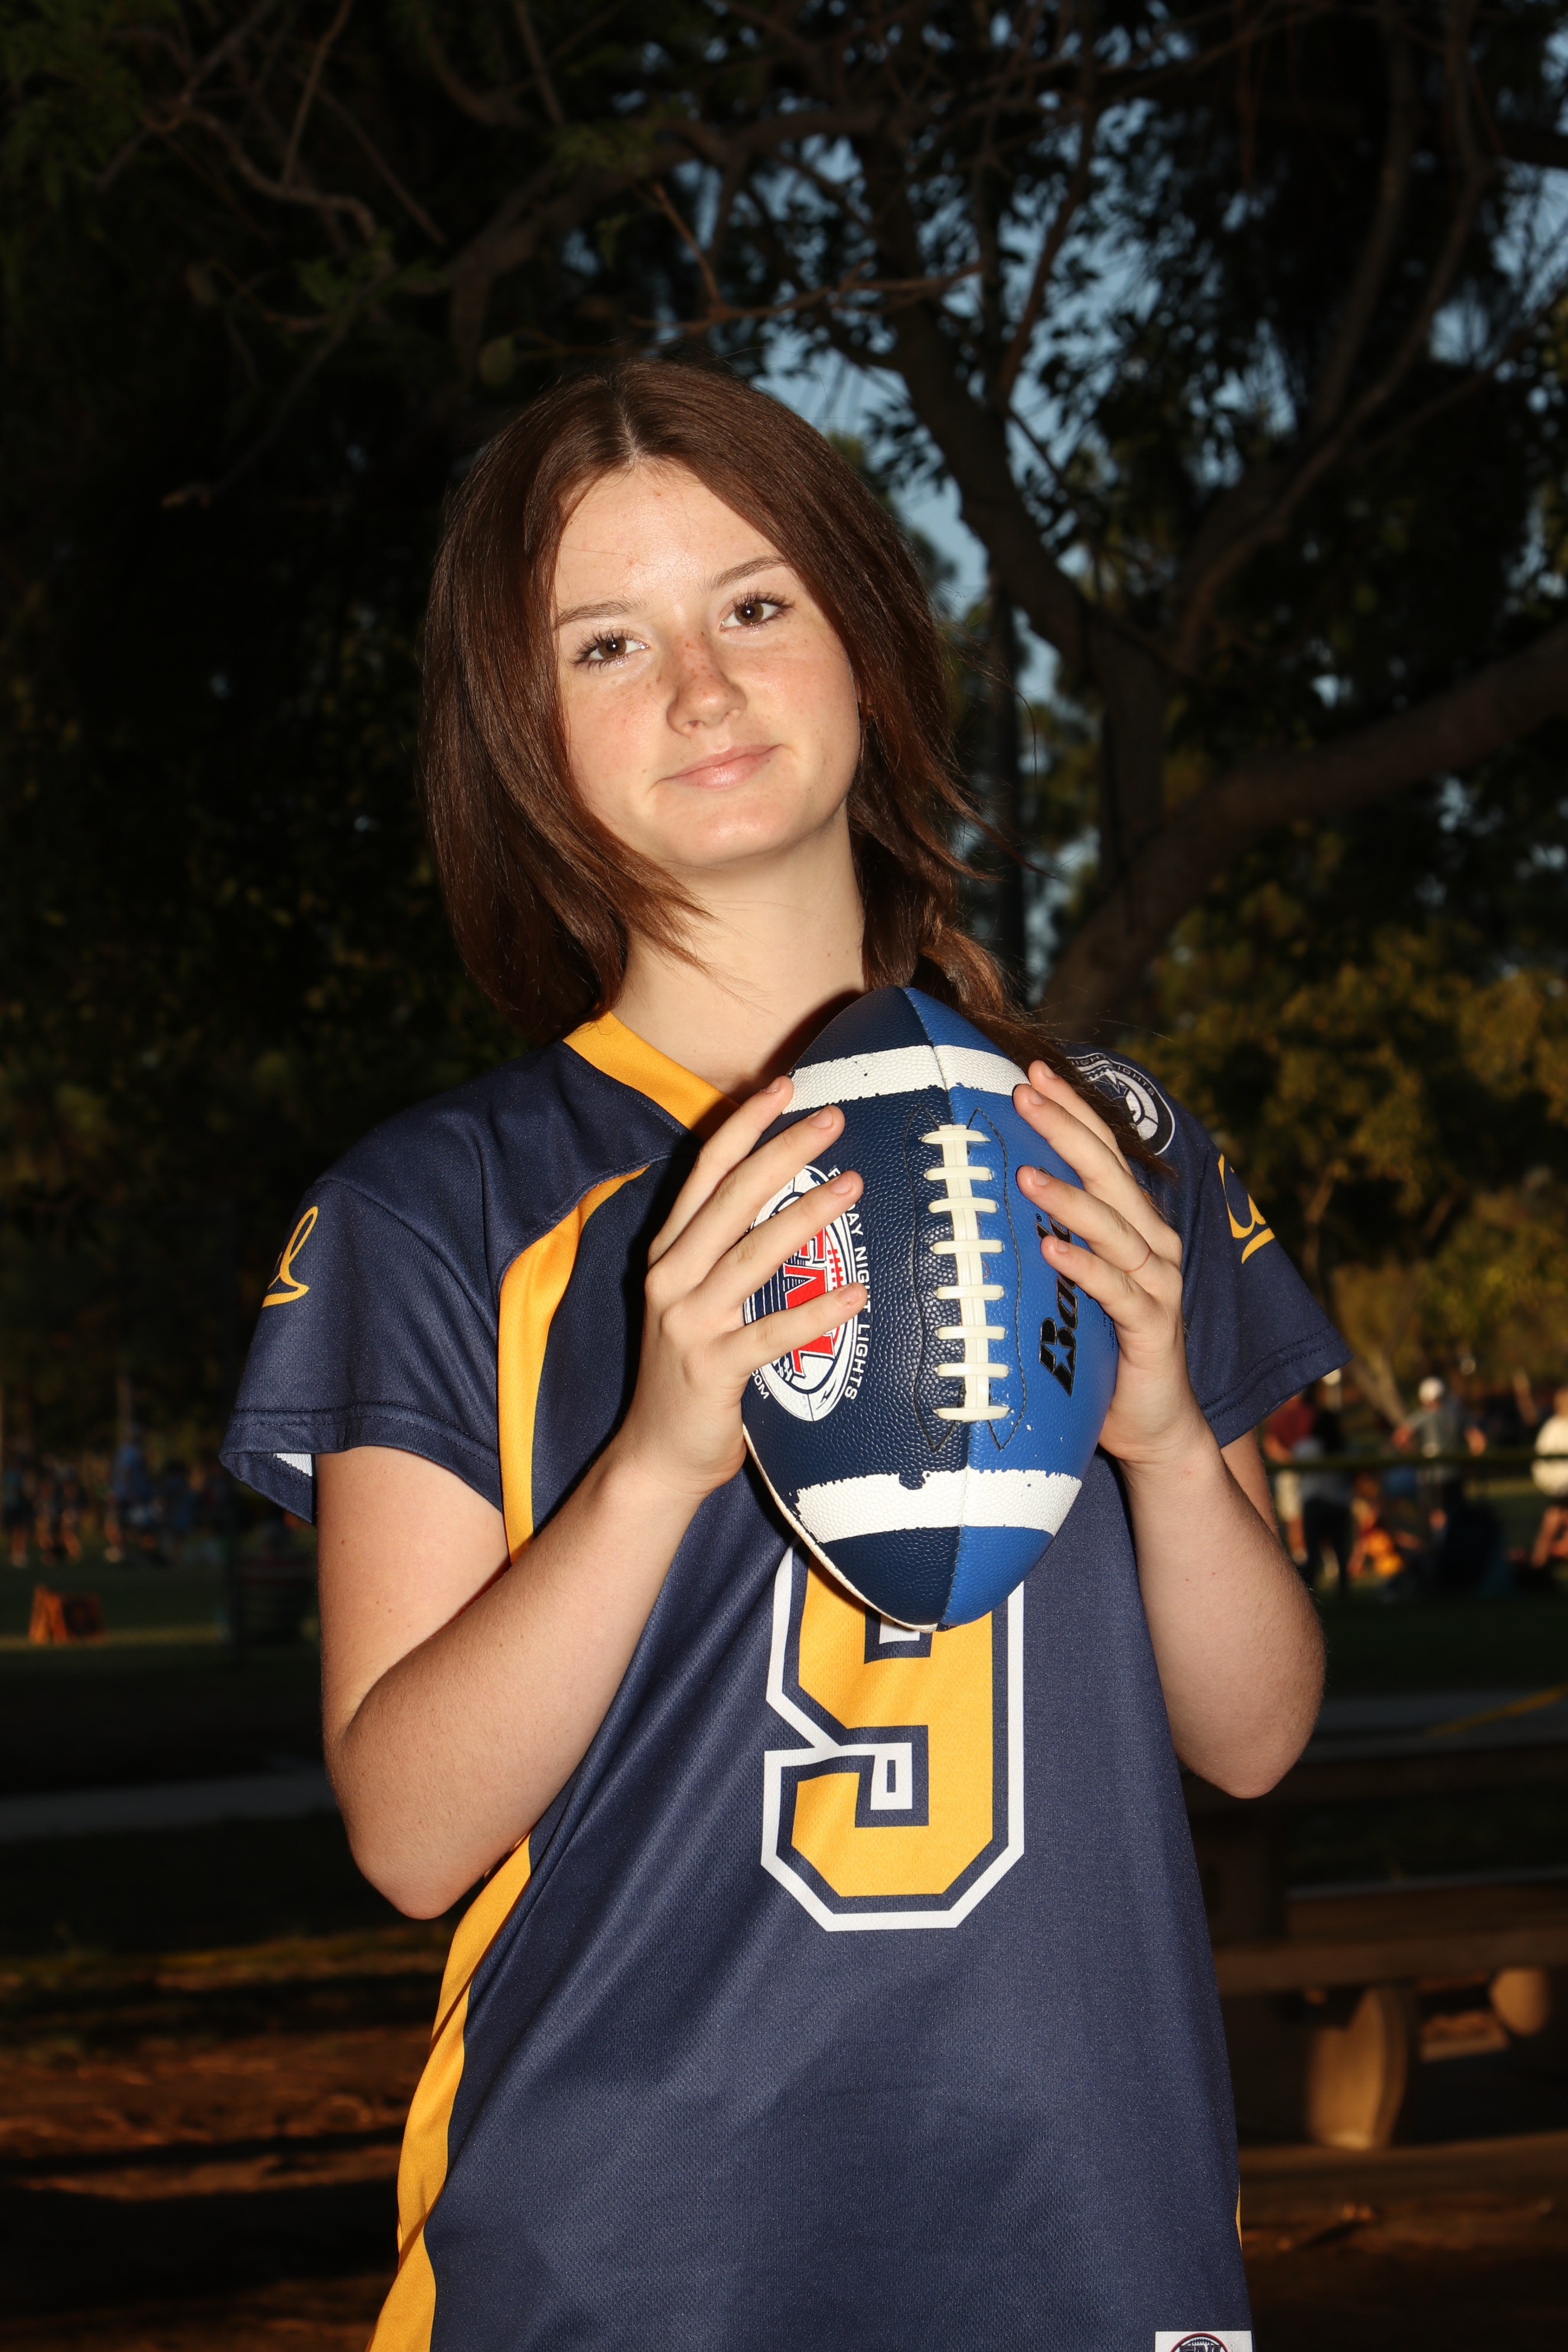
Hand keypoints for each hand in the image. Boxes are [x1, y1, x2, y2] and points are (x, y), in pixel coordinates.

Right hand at [612, 1079, 866, 1506]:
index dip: (745, 1125)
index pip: (705, 1172)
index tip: (787, 1086)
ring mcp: (689, 1323)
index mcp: (668, 1253)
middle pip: (732, 1198)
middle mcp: (671, 1278)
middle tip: (837, 1118)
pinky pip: (772, 1333)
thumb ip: (726, 1252)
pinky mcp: (713, 1370)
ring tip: (856, 1185)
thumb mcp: (696, 1299)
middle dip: (785, 1151)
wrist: (656, 1457)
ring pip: (753, 1254)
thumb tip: (793, 1201)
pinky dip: (817, 1311)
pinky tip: (857, 1292)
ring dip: (807, 1215)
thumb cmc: (691, 1372)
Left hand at [1012, 1062, 1203, 1471]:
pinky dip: (1085, 1267)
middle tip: (1024, 1094)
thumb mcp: (1069, 1285)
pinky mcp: (1152, 1327)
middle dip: (1067, 1130)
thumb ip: (1046, 1239)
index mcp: (1133, 1224)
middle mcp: (1152, 1243)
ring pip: (1115, 1227)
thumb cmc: (1101, 1348)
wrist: (1155, 1424)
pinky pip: (1117, 1290)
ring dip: (1070, 1199)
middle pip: (1109, 1174)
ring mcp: (1157, 1284)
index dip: (1071, 1110)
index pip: (1101, 1153)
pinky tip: (1051, 1249)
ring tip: (1025, 1174)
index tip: (1032, 1071)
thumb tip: (981, 1199)